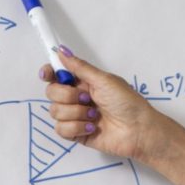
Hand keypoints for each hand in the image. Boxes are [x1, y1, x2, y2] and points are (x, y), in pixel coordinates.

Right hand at [40, 50, 168, 167]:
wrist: (137, 130)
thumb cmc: (127, 102)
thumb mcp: (104, 80)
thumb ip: (80, 67)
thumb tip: (61, 50)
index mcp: (83, 82)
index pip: (57, 75)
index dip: (48, 73)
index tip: (47, 74)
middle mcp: (77, 98)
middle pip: (52, 93)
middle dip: (67, 96)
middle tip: (87, 99)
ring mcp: (76, 116)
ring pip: (55, 112)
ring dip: (76, 113)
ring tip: (95, 115)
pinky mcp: (76, 134)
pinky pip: (61, 129)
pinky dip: (76, 127)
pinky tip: (92, 127)